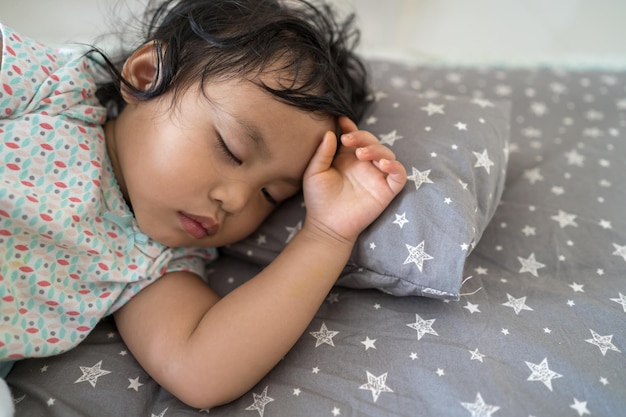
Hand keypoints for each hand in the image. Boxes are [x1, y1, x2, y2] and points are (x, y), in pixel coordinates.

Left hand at [302, 117, 406, 243]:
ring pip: (387, 154)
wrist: (326, 226)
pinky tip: (383, 164)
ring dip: (377, 149)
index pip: (354, 137)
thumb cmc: (318, 199)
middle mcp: (364, 164)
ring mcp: (376, 176)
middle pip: (372, 141)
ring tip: (362, 154)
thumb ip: (322, 153)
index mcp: (347, 157)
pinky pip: (399, 175)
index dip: (351, 127)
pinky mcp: (386, 190)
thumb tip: (331, 132)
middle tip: (348, 141)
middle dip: (362, 137)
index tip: (342, 121)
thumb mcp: (314, 173)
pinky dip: (396, 167)